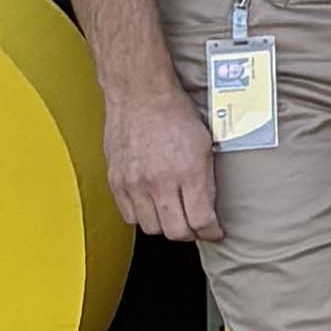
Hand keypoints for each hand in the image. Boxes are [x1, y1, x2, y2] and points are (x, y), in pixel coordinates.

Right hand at [103, 87, 222, 242]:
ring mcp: (133, 184)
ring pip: (150, 227)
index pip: (201, 220)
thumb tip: (209, 208)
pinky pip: (128, 215)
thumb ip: (206, 180)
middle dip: (190, 233)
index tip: (215, 232)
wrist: (140, 96)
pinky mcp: (115, 181)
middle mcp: (158, 182)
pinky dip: (142, 216)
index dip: (211, 232)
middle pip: (175, 232)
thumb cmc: (175, 115)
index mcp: (187, 173)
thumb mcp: (205, 146)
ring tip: (173, 215)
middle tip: (195, 226)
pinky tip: (151, 206)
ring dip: (164, 226)